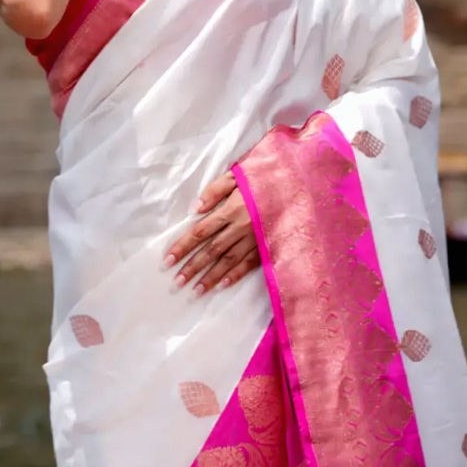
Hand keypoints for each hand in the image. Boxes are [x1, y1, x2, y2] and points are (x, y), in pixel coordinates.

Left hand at [163, 171, 260, 296]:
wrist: (298, 183)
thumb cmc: (264, 176)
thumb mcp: (238, 175)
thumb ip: (215, 190)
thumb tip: (194, 209)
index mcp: (233, 208)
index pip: (201, 231)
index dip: (183, 246)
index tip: (168, 260)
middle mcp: (242, 227)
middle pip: (212, 250)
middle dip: (193, 266)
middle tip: (176, 282)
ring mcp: (256, 239)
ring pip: (229, 261)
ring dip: (210, 277)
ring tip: (195, 291)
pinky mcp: (269, 246)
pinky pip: (250, 264)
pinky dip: (236, 275)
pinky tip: (222, 285)